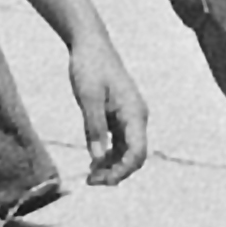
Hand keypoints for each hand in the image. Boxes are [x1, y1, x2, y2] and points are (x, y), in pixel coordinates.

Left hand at [65, 32, 150, 185]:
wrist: (90, 44)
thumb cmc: (90, 67)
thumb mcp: (88, 97)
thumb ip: (94, 127)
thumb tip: (97, 159)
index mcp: (134, 112)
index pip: (137, 152)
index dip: (122, 171)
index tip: (101, 180)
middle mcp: (136, 117)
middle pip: (134, 156)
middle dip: (116, 173)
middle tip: (90, 182)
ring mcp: (129, 117)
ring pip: (127, 152)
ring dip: (112, 167)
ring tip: (90, 177)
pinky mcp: (119, 116)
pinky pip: (119, 143)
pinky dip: (109, 156)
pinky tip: (94, 163)